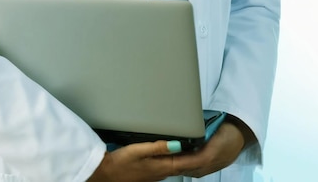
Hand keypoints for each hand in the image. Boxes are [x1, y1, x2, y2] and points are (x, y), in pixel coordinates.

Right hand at [88, 123, 246, 180]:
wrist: (107, 173)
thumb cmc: (121, 162)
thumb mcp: (139, 151)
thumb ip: (159, 146)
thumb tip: (179, 144)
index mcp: (162, 167)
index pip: (185, 161)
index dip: (198, 154)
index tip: (209, 145)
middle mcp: (162, 171)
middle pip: (184, 163)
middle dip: (195, 155)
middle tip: (206, 143)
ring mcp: (157, 172)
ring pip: (177, 163)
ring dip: (186, 155)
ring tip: (195, 144)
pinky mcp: (151, 171)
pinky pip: (169, 163)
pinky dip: (177, 157)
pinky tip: (176, 150)